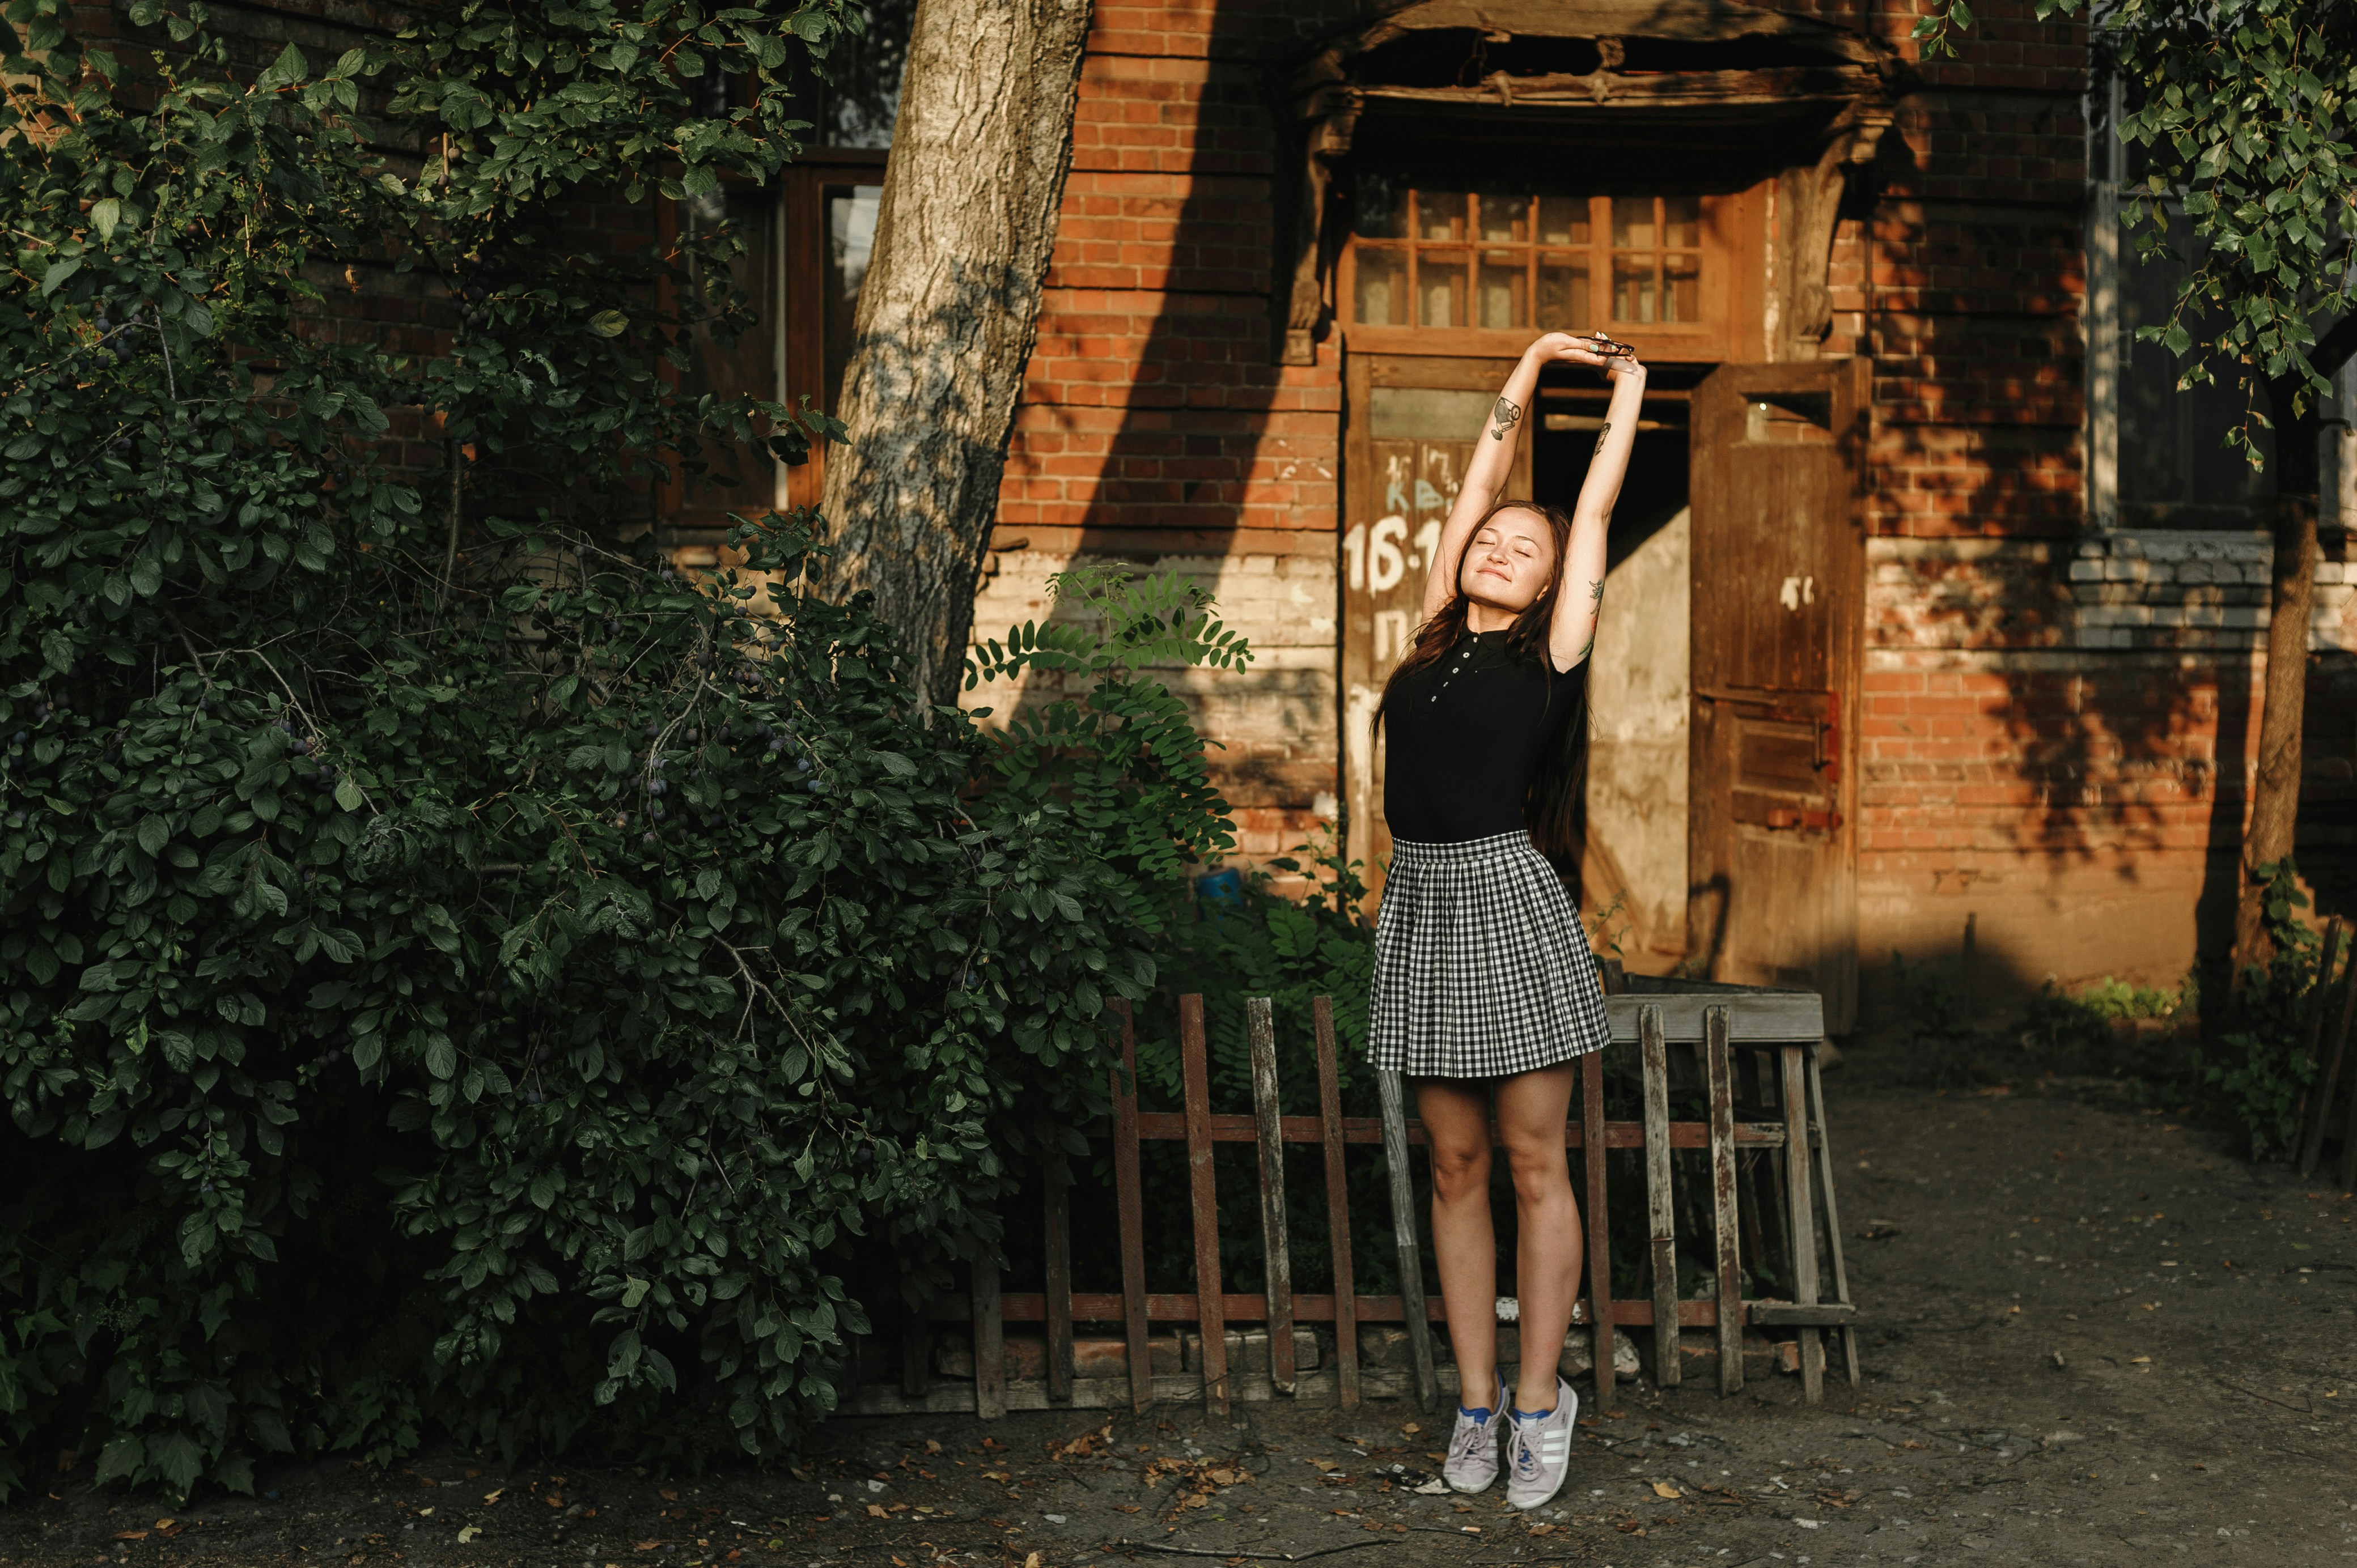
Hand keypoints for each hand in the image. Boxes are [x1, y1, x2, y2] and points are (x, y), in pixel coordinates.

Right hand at [1527, 330, 1642, 375]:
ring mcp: (1579, 356)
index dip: (1612, 354)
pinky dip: (1599, 349)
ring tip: (1620, 349)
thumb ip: (1582, 345)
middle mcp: (1582, 357)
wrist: (1537, 353)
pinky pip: (1591, 352)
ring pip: (1598, 354)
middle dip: (1614, 355)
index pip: (1601, 357)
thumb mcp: (1565, 342)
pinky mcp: (1577, 353)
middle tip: (1628, 354)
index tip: (1622, 351)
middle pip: (1602, 357)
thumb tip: (1597, 348)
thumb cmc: (1548, 346)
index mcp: (1580, 356)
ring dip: (1608, 351)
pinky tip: (1604, 345)